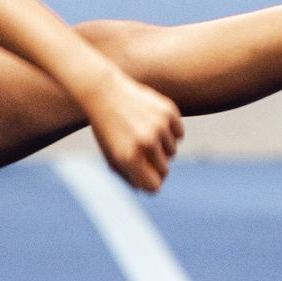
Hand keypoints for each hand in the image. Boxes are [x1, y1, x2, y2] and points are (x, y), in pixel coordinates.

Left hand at [82, 71, 182, 193]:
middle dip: (155, 166)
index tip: (145, 176)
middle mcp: (146, 143)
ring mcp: (158, 127)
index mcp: (129, 158)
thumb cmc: (106, 128)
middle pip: (164, 171)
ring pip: (172, 152)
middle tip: (141, 153)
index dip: (150, 183)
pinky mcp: (168, 112)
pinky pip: (179, 134)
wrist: (103, 91)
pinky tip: (153, 122)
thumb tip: (152, 189)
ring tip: (143, 133)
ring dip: (161, 147)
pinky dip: (170, 132)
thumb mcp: (111, 155)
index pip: (154, 187)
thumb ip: (130, 177)